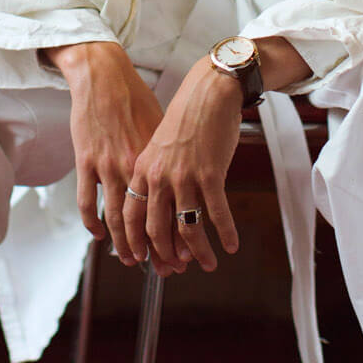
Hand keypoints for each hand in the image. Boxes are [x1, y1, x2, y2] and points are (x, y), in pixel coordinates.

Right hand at [46, 42, 163, 262]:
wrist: (106, 76)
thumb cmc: (137, 99)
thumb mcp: (162, 129)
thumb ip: (169, 159)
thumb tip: (185, 184)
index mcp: (159, 161)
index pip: (174, 209)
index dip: (182, 237)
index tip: (189, 255)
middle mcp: (137, 167)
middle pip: (149, 220)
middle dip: (160, 251)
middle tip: (167, 271)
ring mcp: (109, 165)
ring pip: (119, 218)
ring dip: (127, 245)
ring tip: (133, 261)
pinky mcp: (87, 160)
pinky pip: (88, 200)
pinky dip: (93, 222)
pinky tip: (99, 236)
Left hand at [123, 59, 243, 273]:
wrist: (208, 92)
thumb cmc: (186, 119)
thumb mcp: (158, 147)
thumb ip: (154, 176)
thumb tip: (160, 208)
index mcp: (142, 170)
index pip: (132, 217)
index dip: (136, 244)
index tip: (142, 261)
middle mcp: (158, 176)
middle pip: (156, 230)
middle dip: (166, 256)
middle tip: (176, 271)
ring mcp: (184, 176)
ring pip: (187, 228)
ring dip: (199, 252)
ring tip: (208, 264)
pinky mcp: (210, 173)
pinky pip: (217, 213)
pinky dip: (225, 233)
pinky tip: (230, 245)